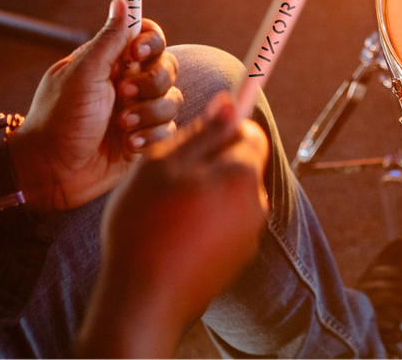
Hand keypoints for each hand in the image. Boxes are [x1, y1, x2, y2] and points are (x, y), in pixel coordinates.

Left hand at [11, 0, 183, 212]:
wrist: (52, 172)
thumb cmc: (59, 119)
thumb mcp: (82, 74)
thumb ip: (108, 40)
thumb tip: (122, 1)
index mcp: (111, 62)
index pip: (147, 37)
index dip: (150, 41)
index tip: (137, 52)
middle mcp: (128, 83)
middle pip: (167, 67)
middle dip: (150, 83)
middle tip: (122, 96)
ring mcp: (138, 111)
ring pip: (172, 99)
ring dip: (149, 113)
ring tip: (121, 127)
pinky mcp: (144, 138)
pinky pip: (168, 129)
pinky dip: (150, 137)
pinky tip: (128, 145)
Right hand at [76, 94, 269, 358]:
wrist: (144, 298)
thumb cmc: (146, 224)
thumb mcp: (164, 164)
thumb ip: (202, 132)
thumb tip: (230, 102)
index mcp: (243, 175)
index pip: (250, 133)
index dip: (224, 129)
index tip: (197, 137)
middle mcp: (257, 205)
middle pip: (240, 166)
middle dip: (211, 164)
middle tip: (169, 177)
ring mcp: (248, 237)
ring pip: (230, 197)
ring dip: (205, 195)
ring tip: (166, 210)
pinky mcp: (235, 261)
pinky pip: (223, 226)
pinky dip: (203, 224)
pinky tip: (172, 236)